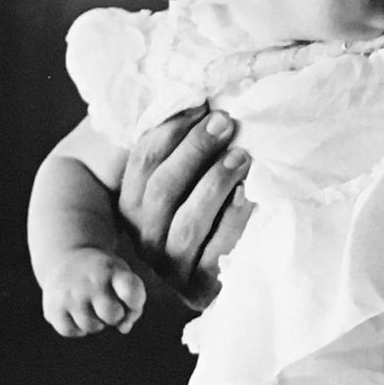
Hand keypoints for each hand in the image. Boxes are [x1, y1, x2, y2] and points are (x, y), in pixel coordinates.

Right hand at [41, 248, 146, 336]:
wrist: (62, 259)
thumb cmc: (103, 274)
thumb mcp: (121, 276)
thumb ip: (133, 302)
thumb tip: (123, 329)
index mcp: (112, 270)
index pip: (131, 291)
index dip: (136, 302)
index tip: (130, 300)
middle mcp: (90, 282)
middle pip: (113, 315)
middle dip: (115, 316)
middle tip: (109, 306)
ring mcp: (70, 295)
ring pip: (92, 327)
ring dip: (97, 323)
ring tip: (92, 308)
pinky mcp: (53, 308)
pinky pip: (71, 331)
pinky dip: (77, 328)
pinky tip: (78, 314)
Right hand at [118, 105, 253, 309]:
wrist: (231, 275)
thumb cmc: (213, 209)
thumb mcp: (191, 176)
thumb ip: (185, 145)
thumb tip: (199, 97)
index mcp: (133, 204)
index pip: (143, 161)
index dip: (171, 129)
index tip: (201, 103)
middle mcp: (144, 235)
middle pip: (163, 188)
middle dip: (194, 150)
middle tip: (225, 122)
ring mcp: (171, 265)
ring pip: (186, 222)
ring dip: (214, 184)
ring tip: (242, 155)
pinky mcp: (200, 287)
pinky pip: (216, 251)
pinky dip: (234, 220)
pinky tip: (249, 195)